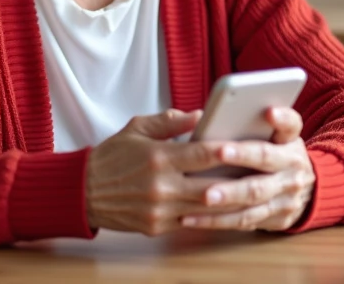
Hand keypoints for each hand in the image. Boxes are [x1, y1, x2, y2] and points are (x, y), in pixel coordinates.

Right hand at [85, 109, 237, 235]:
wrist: (82, 191)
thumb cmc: (112, 156)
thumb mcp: (138, 128)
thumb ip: (171, 121)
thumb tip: (200, 115)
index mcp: (158, 157)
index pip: (202, 154)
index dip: (228, 151)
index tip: (249, 145)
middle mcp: (161, 186)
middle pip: (211, 186)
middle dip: (238, 181)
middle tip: (261, 173)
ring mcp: (159, 210)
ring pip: (206, 209)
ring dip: (230, 202)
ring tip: (251, 191)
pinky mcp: (156, 227)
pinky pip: (191, 223)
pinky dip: (209, 215)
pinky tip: (226, 208)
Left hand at [180, 107, 315, 231]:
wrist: (303, 191)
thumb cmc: (273, 154)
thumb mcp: (273, 135)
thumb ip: (251, 122)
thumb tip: (205, 115)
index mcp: (290, 141)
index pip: (291, 125)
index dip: (281, 118)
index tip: (268, 111)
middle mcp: (294, 167)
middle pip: (267, 160)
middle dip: (242, 157)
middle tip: (219, 153)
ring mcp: (287, 196)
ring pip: (255, 196)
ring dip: (228, 197)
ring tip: (204, 196)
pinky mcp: (277, 219)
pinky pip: (244, 220)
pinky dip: (217, 220)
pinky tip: (193, 217)